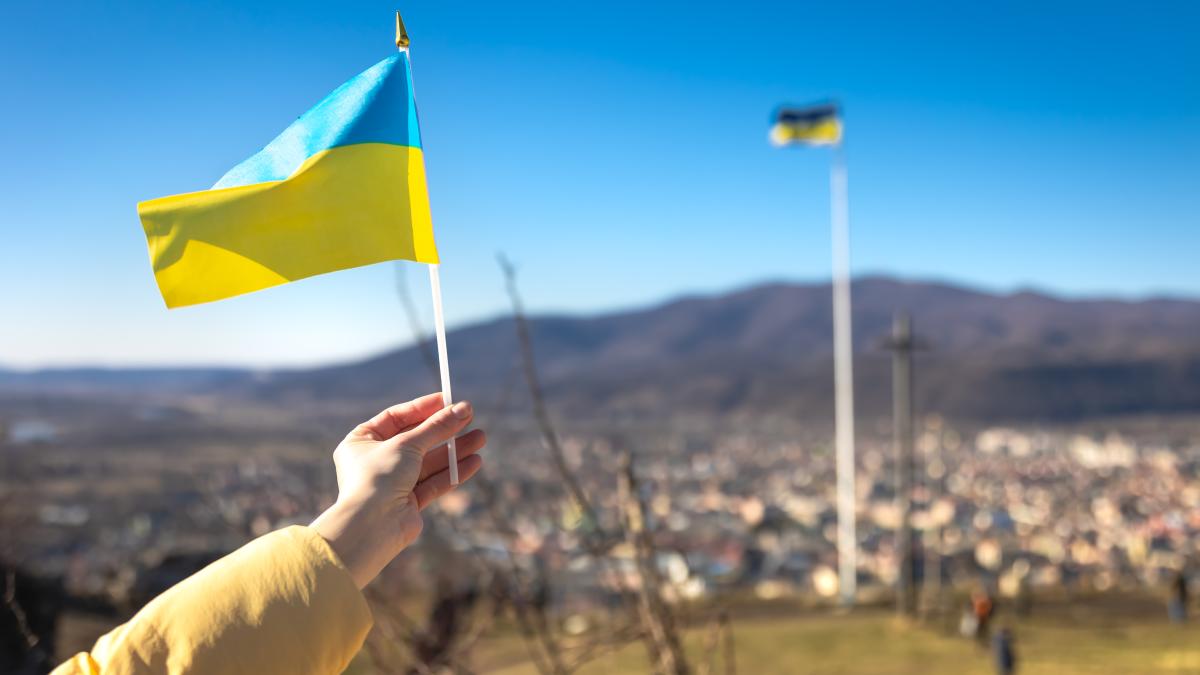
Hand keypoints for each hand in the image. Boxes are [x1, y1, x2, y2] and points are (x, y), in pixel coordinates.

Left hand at [311, 393, 485, 587]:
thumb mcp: (408, 444)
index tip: (448, 400)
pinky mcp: (408, 502)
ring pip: (429, 461)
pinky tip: (474, 461)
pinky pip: (433, 482)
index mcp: (361, 442)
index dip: (423, 408)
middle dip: (445, 430)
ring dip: (455, 450)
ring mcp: (392, 483)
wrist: (372, 527)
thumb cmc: (378, 478)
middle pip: (416, 439)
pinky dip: (453, 471)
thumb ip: (437, 427)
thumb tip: (463, 409)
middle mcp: (375, 461)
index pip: (396, 418)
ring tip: (481, 438)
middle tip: (470, 417)